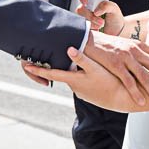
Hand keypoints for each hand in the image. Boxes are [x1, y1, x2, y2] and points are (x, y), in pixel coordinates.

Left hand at [25, 47, 139, 111]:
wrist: (122, 99)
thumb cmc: (110, 82)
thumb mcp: (96, 68)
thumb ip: (82, 58)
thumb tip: (69, 49)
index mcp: (73, 79)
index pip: (52, 73)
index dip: (39, 69)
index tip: (27, 66)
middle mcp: (75, 87)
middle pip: (61, 74)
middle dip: (54, 67)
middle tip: (46, 57)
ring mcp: (82, 92)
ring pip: (71, 78)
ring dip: (69, 71)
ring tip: (66, 61)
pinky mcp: (89, 94)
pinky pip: (80, 83)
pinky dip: (78, 76)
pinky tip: (85, 72)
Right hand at [75, 0, 124, 34]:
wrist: (117, 31)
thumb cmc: (115, 17)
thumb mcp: (114, 8)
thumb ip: (106, 6)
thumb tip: (95, 12)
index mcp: (93, 0)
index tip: (86, 2)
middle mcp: (87, 8)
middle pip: (80, 9)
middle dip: (90, 16)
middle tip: (102, 21)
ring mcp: (85, 18)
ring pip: (81, 20)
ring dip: (92, 23)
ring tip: (102, 25)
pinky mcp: (85, 27)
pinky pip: (82, 28)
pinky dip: (91, 29)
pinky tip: (98, 30)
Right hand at [79, 32, 148, 107]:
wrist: (87, 39)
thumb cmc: (108, 45)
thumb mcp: (127, 47)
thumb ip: (139, 55)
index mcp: (141, 47)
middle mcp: (136, 51)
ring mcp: (126, 57)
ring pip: (144, 75)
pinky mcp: (114, 64)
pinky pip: (127, 80)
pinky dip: (134, 92)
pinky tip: (140, 102)